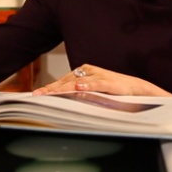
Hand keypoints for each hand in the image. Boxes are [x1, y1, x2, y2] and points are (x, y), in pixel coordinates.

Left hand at [32, 64, 171, 97]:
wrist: (136, 89)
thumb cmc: (114, 91)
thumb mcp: (93, 92)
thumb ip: (79, 93)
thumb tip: (62, 100)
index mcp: (83, 73)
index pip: (62, 81)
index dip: (49, 88)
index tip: (35, 96)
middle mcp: (88, 72)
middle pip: (65, 81)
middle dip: (50, 89)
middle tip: (37, 96)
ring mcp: (98, 76)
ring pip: (76, 82)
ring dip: (62, 88)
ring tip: (50, 93)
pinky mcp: (109, 82)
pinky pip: (95, 84)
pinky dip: (86, 85)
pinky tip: (77, 87)